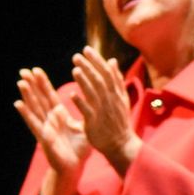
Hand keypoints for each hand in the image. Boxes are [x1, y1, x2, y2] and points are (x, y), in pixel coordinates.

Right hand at [14, 66, 90, 176]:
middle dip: (32, 85)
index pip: (49, 95)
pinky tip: (18, 104)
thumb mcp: (84, 127)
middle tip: (24, 70)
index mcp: (59, 115)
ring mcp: (45, 127)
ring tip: (21, 82)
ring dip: (27, 95)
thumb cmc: (80, 148)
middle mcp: (49, 119)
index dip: (43, 83)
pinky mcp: (43, 137)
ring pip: (34, 108)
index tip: (36, 70)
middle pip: (39, 98)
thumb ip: (85, 113)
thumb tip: (93, 100)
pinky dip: (25, 113)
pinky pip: (34, 123)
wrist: (75, 166)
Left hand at [71, 46, 141, 173]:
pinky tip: (72, 94)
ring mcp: (103, 112)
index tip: (87, 49)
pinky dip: (81, 102)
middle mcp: (111, 101)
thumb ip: (116, 79)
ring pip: (94, 94)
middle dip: (89, 67)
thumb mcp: (121, 98)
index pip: (107, 73)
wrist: (121, 144)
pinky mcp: (94, 123)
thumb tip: (112, 60)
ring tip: (75, 70)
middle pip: (100, 81)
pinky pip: (87, 111)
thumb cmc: (118, 120)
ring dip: (84, 82)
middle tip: (76, 56)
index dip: (97, 61)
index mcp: (117, 93)